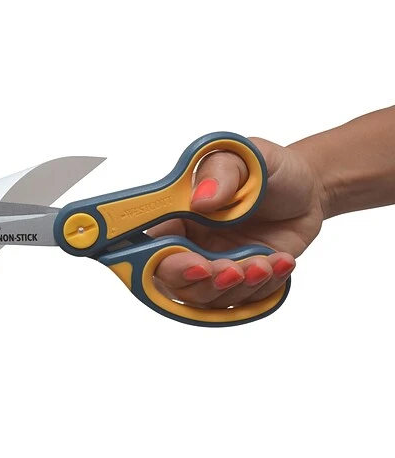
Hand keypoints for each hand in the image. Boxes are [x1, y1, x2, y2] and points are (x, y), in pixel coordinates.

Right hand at [148, 138, 325, 308]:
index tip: (196, 264)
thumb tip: (202, 198)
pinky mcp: (241, 283)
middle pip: (175, 283)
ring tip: (264, 263)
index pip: (152, 246)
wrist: (306, 191)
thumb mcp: (248, 156)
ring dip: (236, 288)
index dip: (163, 263)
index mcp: (177, 216)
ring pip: (208, 298)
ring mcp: (215, 267)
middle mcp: (190, 246)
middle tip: (232, 270)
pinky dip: (261, 289)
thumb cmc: (270, 170)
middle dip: (202, 284)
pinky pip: (241, 302)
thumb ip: (222, 172)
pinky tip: (279, 263)